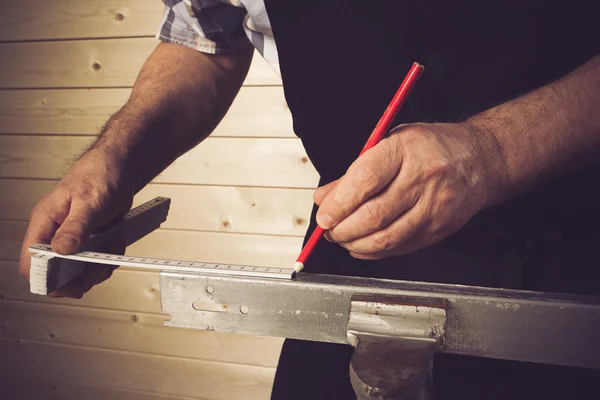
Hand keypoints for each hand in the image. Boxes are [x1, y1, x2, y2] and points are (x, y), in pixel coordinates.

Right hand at [19, 149, 133, 297]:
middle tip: (98, 270)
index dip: (44, 278)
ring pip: (74, 271)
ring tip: (111, 253)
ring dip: (95, 269)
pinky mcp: (85, 240)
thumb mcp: (90, 202)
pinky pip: (90, 262)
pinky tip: (114, 247)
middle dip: (78, 277)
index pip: (30, 259)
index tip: (67, 285)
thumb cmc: (100, 175)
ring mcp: (69, 237)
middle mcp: (53, 232)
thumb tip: (60, 250)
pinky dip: (104, 261)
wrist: (118, 167)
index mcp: (45, 221)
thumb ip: (76, 227)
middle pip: (53, 272)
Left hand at [314, 122, 502, 259]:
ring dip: (355, 244)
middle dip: (342, 229)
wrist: (480, 161)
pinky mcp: (439, 229)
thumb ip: (356, 171)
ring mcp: (434, 207)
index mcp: (406, 150)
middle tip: (328, 229)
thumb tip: (325, 198)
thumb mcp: (391, 143)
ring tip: (342, 239)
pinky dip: (374, 252)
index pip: (365, 181)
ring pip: (386, 238)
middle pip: (374, 214)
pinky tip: (361, 247)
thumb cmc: (431, 147)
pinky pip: (400, 248)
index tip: (324, 215)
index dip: (339, 203)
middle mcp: (423, 179)